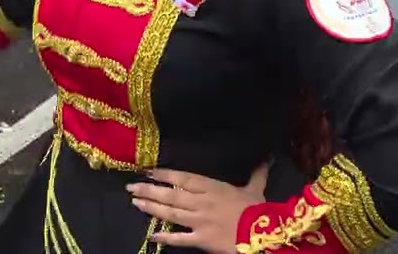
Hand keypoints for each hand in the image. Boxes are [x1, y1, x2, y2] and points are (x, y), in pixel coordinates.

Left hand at [127, 165, 268, 252]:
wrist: (264, 234)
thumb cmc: (258, 210)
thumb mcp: (256, 189)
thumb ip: (256, 174)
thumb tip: (266, 158)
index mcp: (212, 187)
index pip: (182, 177)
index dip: (164, 174)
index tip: (148, 171)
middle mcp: (201, 201)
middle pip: (170, 194)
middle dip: (149, 190)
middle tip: (131, 187)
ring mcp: (199, 221)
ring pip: (170, 213)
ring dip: (151, 207)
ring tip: (135, 203)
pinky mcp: (201, 239)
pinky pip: (180, 238)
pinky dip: (165, 237)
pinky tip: (152, 235)